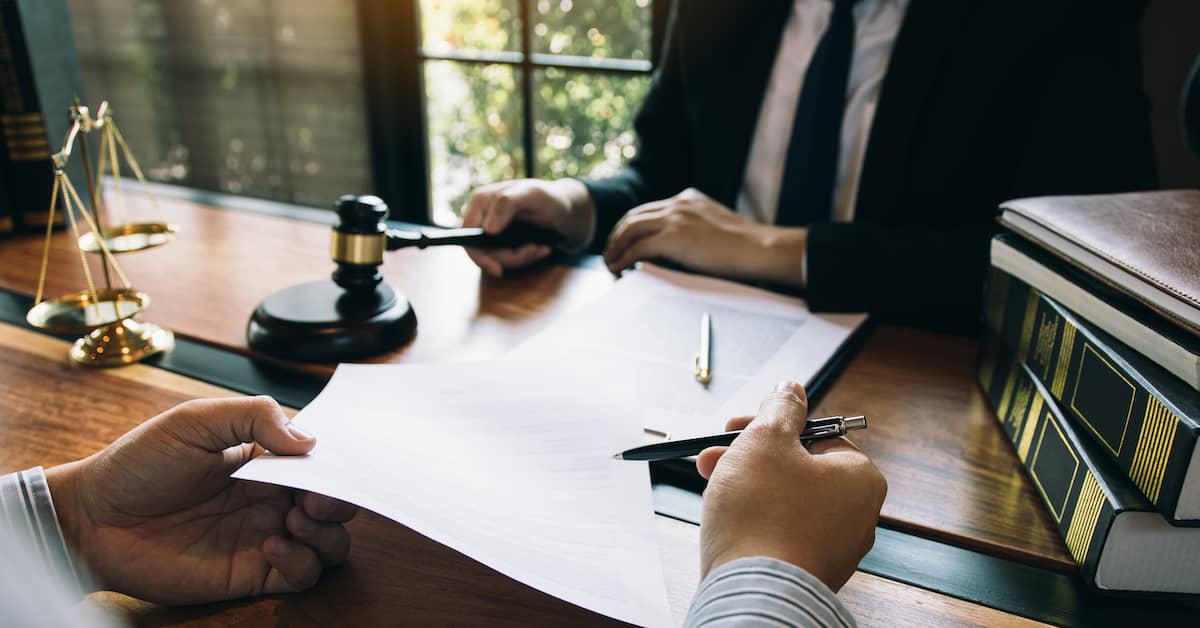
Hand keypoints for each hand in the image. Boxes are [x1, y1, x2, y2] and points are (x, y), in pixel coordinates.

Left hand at [45, 397, 357, 604]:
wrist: (93, 518)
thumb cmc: (138, 464)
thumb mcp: (195, 421)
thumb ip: (254, 417)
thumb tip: (308, 440)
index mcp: (264, 459)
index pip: (319, 462)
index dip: (335, 463)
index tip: (331, 463)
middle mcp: (271, 499)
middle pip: (335, 505)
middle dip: (340, 500)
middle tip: (317, 497)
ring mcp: (264, 537)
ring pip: (330, 544)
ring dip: (327, 533)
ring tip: (294, 519)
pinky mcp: (251, 574)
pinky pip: (301, 575)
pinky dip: (301, 561)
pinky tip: (272, 545)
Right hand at [461, 178, 595, 276]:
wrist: (563, 209)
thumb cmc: (548, 197)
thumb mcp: (532, 195)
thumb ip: (508, 204)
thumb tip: (488, 229)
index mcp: (480, 200)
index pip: (467, 234)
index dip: (478, 255)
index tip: (498, 269)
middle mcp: (481, 216)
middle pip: (481, 251)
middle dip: (510, 257)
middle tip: (535, 250)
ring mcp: (490, 231)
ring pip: (496, 258)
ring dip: (521, 258)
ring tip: (541, 247)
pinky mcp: (500, 242)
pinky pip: (506, 259)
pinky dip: (524, 257)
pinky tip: (540, 248)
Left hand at [603, 188, 805, 285]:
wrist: (761, 249)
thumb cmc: (745, 249)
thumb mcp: (714, 229)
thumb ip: (692, 231)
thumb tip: (671, 251)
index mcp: (688, 198)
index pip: (649, 209)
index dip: (631, 226)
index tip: (623, 242)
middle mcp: (679, 203)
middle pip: (634, 216)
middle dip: (617, 235)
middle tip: (609, 253)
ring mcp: (676, 217)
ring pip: (631, 229)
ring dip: (615, 247)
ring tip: (610, 263)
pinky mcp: (675, 236)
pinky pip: (638, 247)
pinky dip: (624, 258)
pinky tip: (619, 268)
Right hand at [696, 381, 885, 591]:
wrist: (753, 593)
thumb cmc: (763, 513)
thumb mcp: (766, 440)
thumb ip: (780, 409)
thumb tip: (792, 388)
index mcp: (860, 478)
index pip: (817, 434)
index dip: (770, 425)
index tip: (735, 427)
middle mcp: (857, 516)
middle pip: (798, 469)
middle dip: (750, 457)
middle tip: (714, 456)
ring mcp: (833, 549)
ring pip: (786, 501)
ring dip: (747, 486)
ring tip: (712, 485)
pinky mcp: (807, 573)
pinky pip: (780, 534)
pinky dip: (754, 521)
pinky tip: (728, 520)